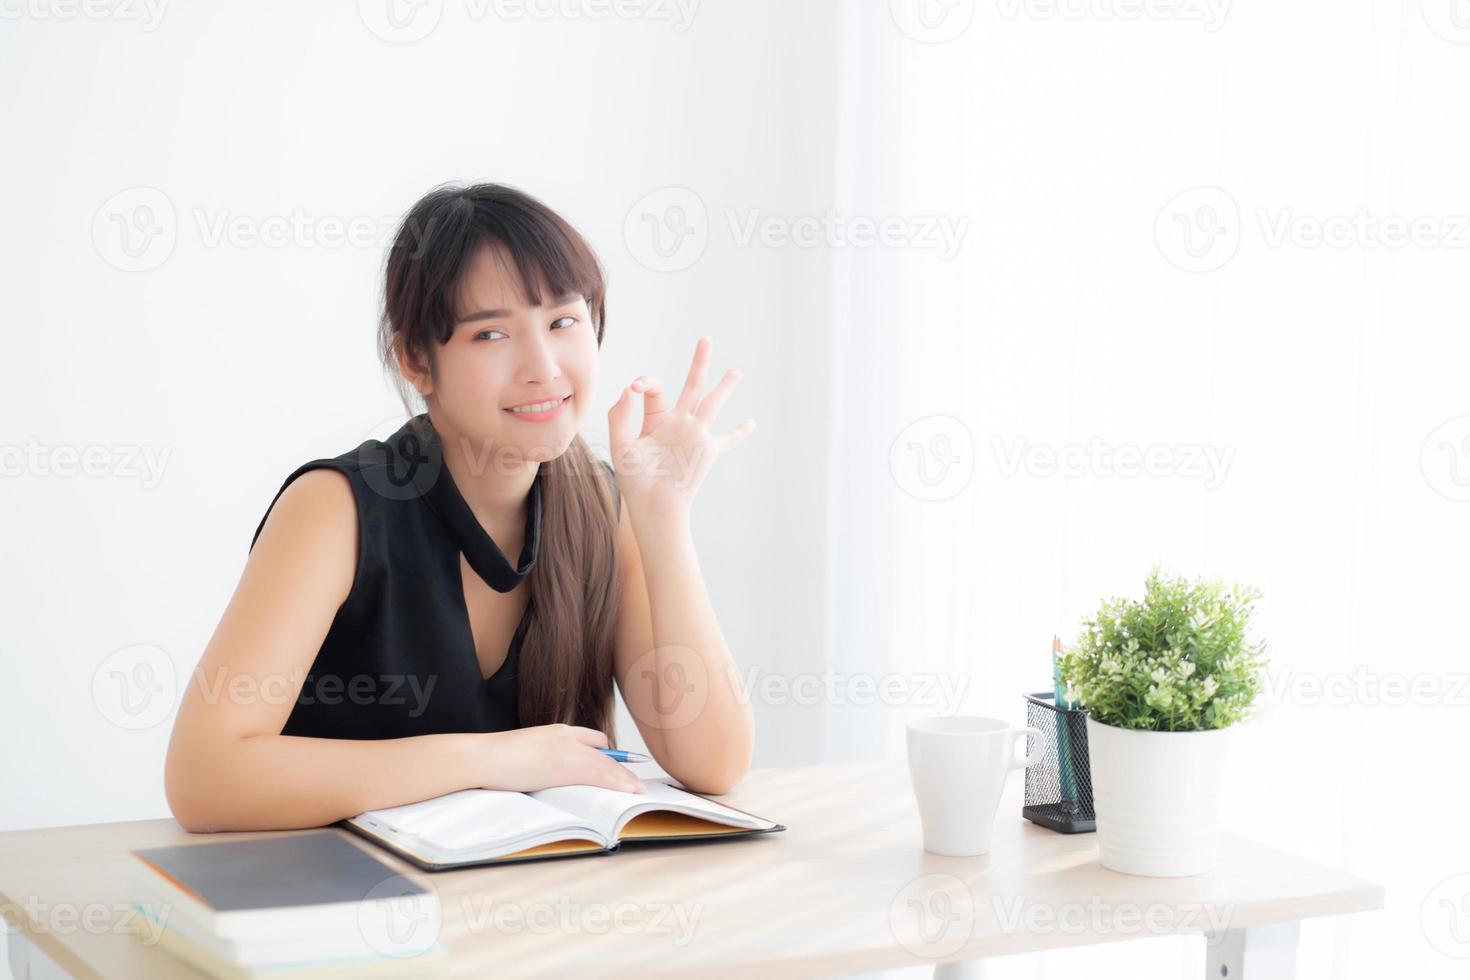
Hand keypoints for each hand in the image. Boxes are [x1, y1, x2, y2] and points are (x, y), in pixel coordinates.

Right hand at [477, 724, 645, 793]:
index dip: (605, 752)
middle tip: (634, 780)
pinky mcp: (566, 765)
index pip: (590, 738)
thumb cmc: (493, 760)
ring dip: (624, 778)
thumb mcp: (522, 755)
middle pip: (603, 751)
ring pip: (605, 764)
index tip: (615, 762)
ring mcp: (567, 750)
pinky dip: (617, 783)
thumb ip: (539, 760)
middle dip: (620, 767)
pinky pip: (599, 774)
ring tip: (638, 789)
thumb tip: (543, 775)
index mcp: (554, 731)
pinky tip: (628, 790)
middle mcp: (565, 736)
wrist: (483, 757)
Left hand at [607, 337, 755, 518]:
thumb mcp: (620, 445)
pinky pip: (728, 440)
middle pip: (691, 386)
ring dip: (724, 387)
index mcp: (655, 419)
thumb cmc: (634, 480)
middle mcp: (677, 423)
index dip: (645, 382)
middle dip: (698, 363)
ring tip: (736, 371)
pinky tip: (751, 423)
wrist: (652, 506)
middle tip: (705, 339)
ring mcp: (695, 435)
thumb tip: (630, 389)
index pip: (655, 389)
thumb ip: (620, 416)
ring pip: (713, 403)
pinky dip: (740, 433)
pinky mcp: (708, 450)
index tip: (635, 387)